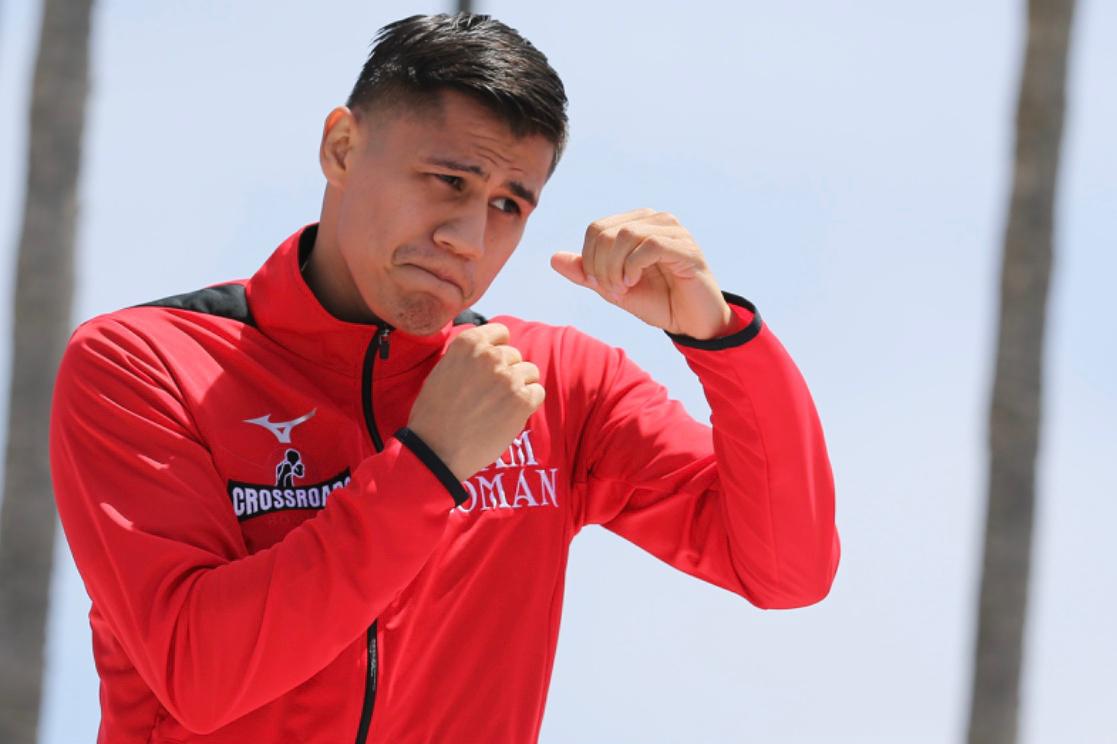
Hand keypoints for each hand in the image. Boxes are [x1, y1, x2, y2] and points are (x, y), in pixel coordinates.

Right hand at [407, 323, 543, 479]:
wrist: (436, 450)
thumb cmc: (434, 415)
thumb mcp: (442, 371)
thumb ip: (467, 357)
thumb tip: (489, 350)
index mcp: (468, 343)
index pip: (500, 333)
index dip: (498, 349)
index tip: (491, 367)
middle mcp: (490, 356)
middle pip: (515, 355)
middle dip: (506, 372)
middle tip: (489, 396)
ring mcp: (508, 377)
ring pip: (530, 372)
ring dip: (519, 386)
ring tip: (499, 406)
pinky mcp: (522, 400)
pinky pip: (538, 392)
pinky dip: (528, 404)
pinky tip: (509, 415)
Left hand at [550, 208, 734, 338]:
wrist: (693, 323)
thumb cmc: (659, 302)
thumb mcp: (614, 289)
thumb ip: (587, 273)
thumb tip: (554, 258)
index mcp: (637, 224)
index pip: (596, 228)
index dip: (589, 258)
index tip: (601, 284)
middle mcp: (656, 219)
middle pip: (607, 231)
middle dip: (600, 266)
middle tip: (612, 290)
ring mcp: (673, 231)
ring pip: (626, 235)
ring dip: (616, 268)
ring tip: (624, 288)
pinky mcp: (686, 248)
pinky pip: (649, 245)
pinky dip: (633, 266)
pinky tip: (635, 282)